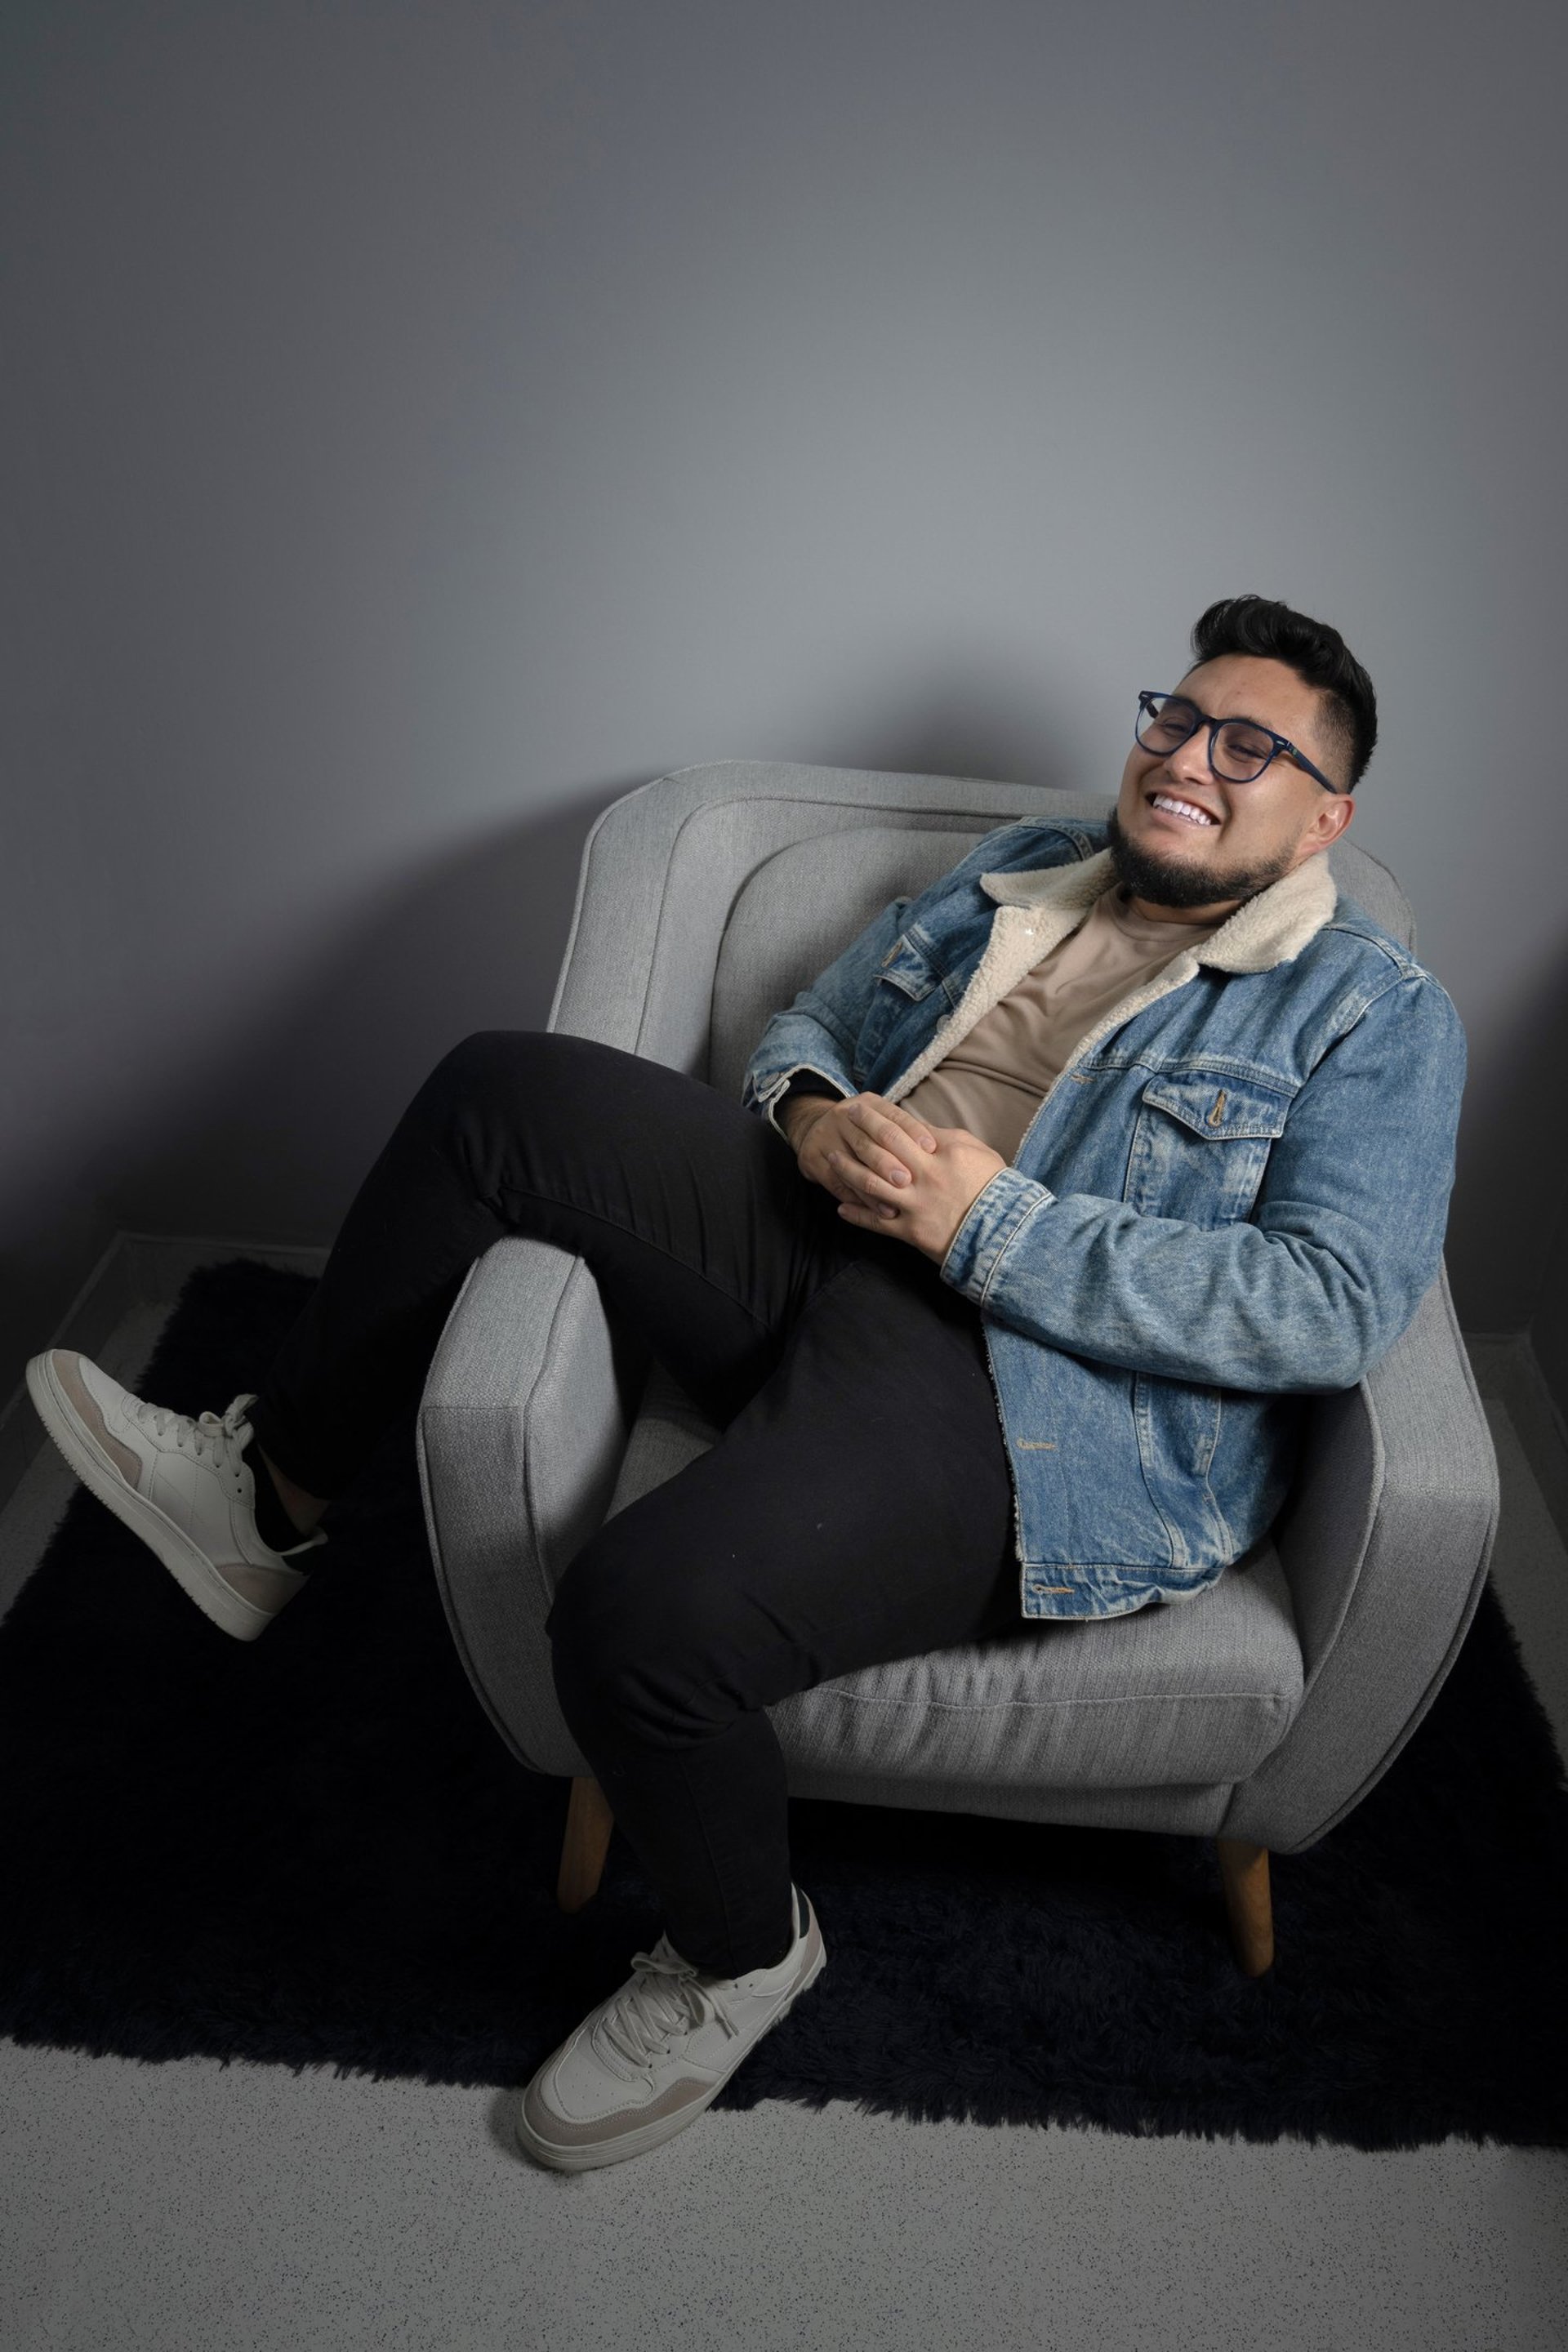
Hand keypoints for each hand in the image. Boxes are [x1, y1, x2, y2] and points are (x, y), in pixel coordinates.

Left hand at [794, 1091, 1006, 1264]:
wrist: (1004, 1234)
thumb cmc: (996, 1190)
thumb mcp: (978, 1153)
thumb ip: (948, 1139)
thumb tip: (922, 1129)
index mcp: (942, 1152)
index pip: (902, 1128)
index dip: (878, 1117)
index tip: (862, 1107)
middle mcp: (924, 1175)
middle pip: (882, 1147)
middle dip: (859, 1130)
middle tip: (841, 1118)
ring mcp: (915, 1203)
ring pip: (870, 1183)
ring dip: (846, 1169)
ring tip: (831, 1158)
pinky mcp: (911, 1231)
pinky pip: (876, 1221)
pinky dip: (856, 1215)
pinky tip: (841, 1207)